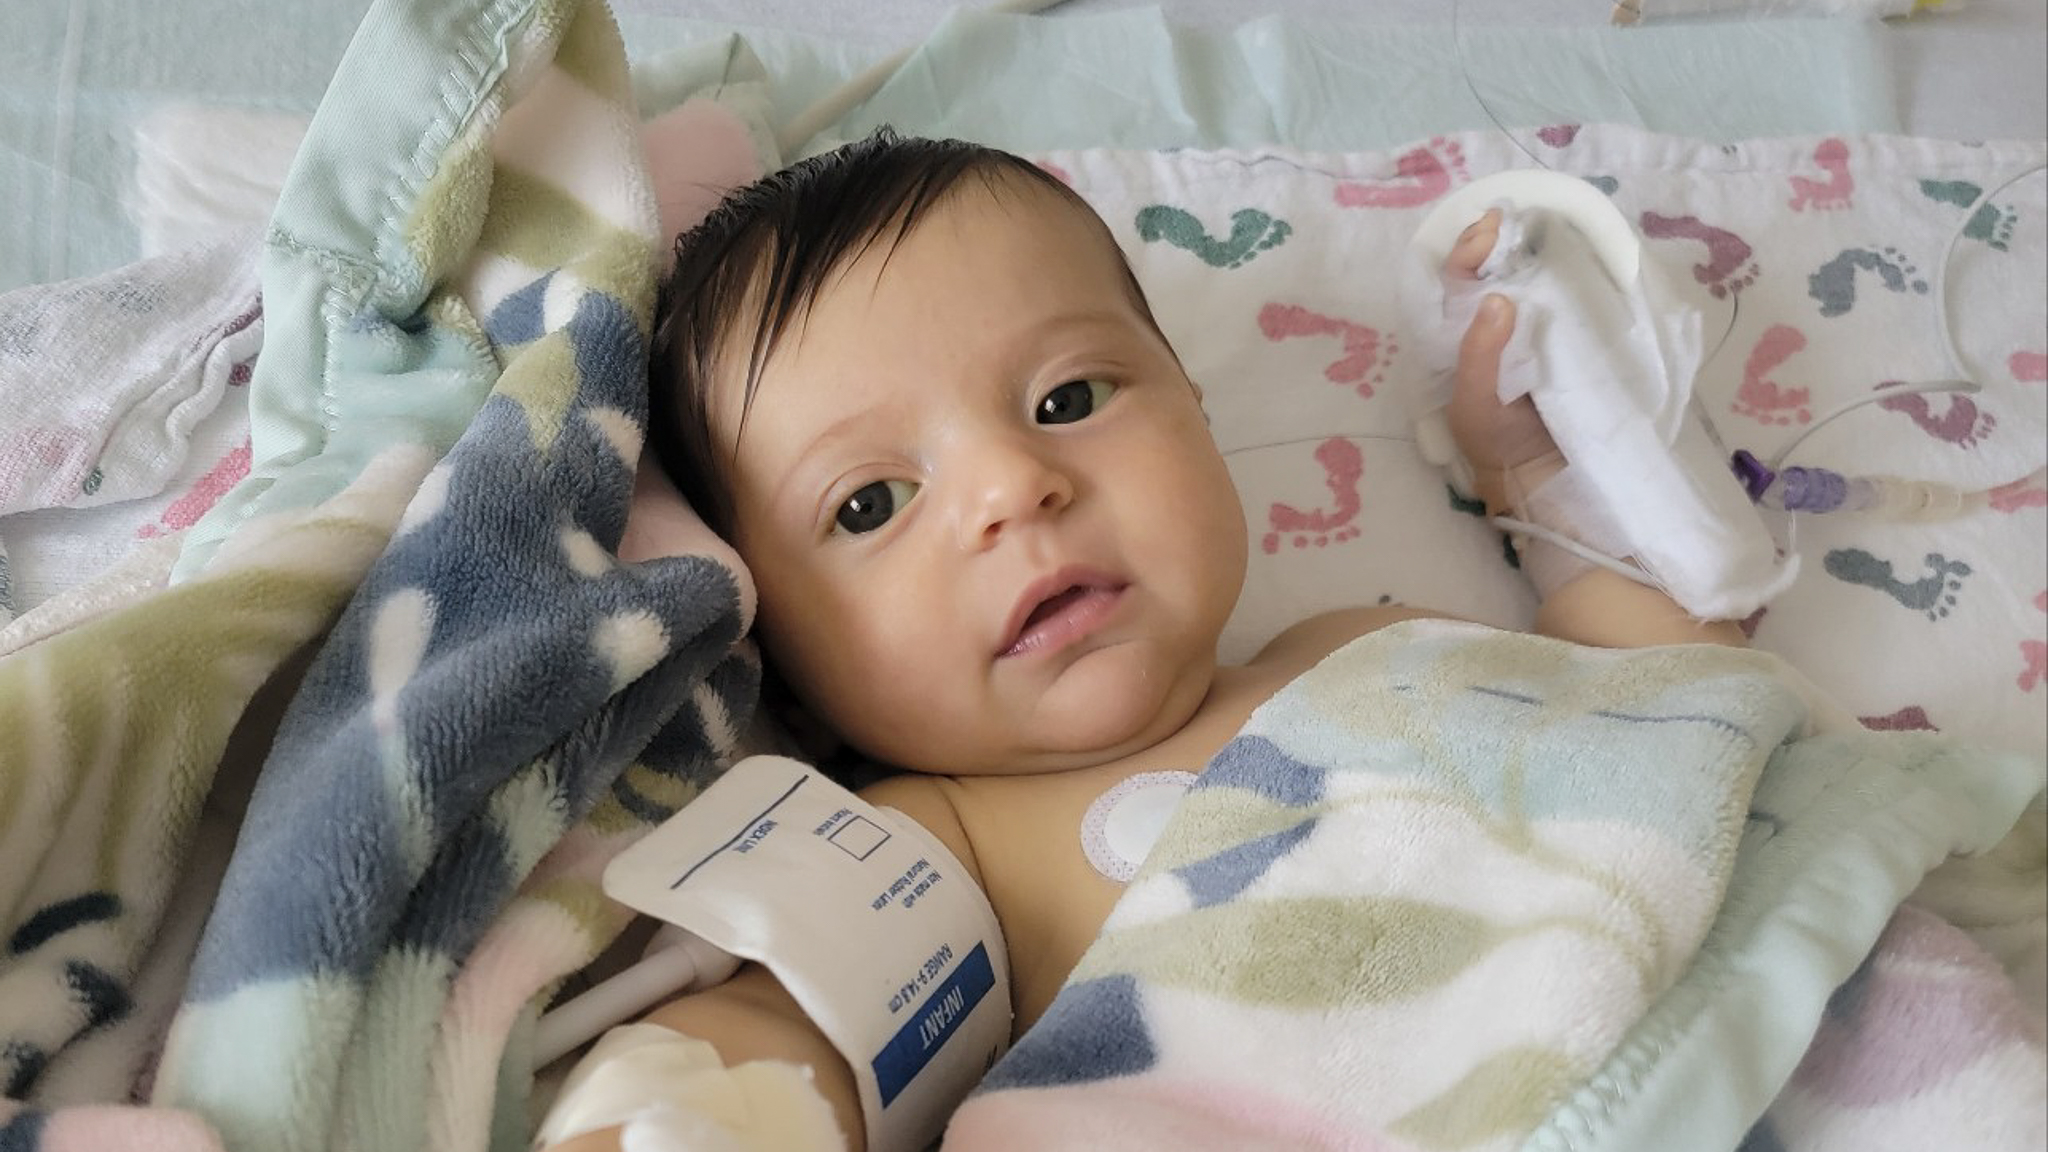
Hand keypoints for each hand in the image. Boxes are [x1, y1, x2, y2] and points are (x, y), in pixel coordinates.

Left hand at [1440, 210, 1562, 516]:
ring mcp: (1527, 334)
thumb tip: (1498, 296)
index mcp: (1461, 339)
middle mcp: (1491, 329)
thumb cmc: (1493, 439)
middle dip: (1499, 241)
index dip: (1469, 251)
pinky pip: (1559, 305)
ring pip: (1524, 284)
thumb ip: (1480, 353)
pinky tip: (1576, 260)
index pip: (1458, 283)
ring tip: (1543, 228)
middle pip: (1491, 273)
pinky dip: (1564, 280)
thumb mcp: (1475, 401)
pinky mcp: (1560, 344)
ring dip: (1531, 254)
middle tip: (1514, 217)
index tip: (1489, 227)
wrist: (1538, 475)